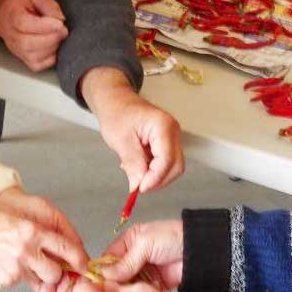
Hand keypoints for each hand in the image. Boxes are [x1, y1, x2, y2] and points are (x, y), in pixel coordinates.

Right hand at [0, 0, 67, 71]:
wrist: (5, 14)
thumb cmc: (22, 4)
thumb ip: (49, 4)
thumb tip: (60, 19)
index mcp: (13, 16)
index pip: (24, 24)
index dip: (44, 26)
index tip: (59, 23)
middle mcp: (11, 35)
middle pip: (28, 43)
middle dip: (51, 38)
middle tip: (63, 30)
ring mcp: (16, 49)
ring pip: (34, 56)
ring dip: (52, 47)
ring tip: (58, 37)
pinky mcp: (23, 58)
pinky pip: (38, 65)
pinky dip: (49, 59)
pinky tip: (52, 46)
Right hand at [0, 187, 87, 291]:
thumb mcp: (22, 220)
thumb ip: (42, 235)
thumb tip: (63, 254)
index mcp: (33, 231)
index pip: (66, 248)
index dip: (79, 260)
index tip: (84, 266)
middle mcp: (27, 250)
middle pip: (57, 272)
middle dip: (58, 274)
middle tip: (52, 269)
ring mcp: (17, 267)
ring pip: (43, 282)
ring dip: (41, 278)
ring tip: (28, 266)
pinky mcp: (7, 279)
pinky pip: (23, 284)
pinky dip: (20, 278)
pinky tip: (9, 265)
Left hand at [82, 68, 184, 192]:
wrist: (116, 102)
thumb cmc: (117, 114)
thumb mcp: (120, 140)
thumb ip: (132, 163)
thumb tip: (139, 185)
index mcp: (163, 126)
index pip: (167, 160)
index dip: (155, 178)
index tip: (140, 188)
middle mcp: (173, 131)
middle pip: (175, 166)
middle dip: (157, 180)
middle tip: (138, 186)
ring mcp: (172, 137)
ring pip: (172, 167)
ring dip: (155, 176)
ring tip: (134, 172)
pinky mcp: (167, 143)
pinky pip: (165, 163)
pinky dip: (153, 170)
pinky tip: (138, 166)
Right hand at [98, 219, 183, 288]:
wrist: (198, 251)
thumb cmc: (174, 237)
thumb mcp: (144, 244)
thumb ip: (125, 261)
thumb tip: (106, 273)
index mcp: (129, 241)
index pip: (109, 257)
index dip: (102, 269)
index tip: (96, 280)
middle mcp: (134, 256)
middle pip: (116, 273)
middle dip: (113, 282)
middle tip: (107, 290)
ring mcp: (144, 271)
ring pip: (127, 284)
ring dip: (125, 290)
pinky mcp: (153, 284)